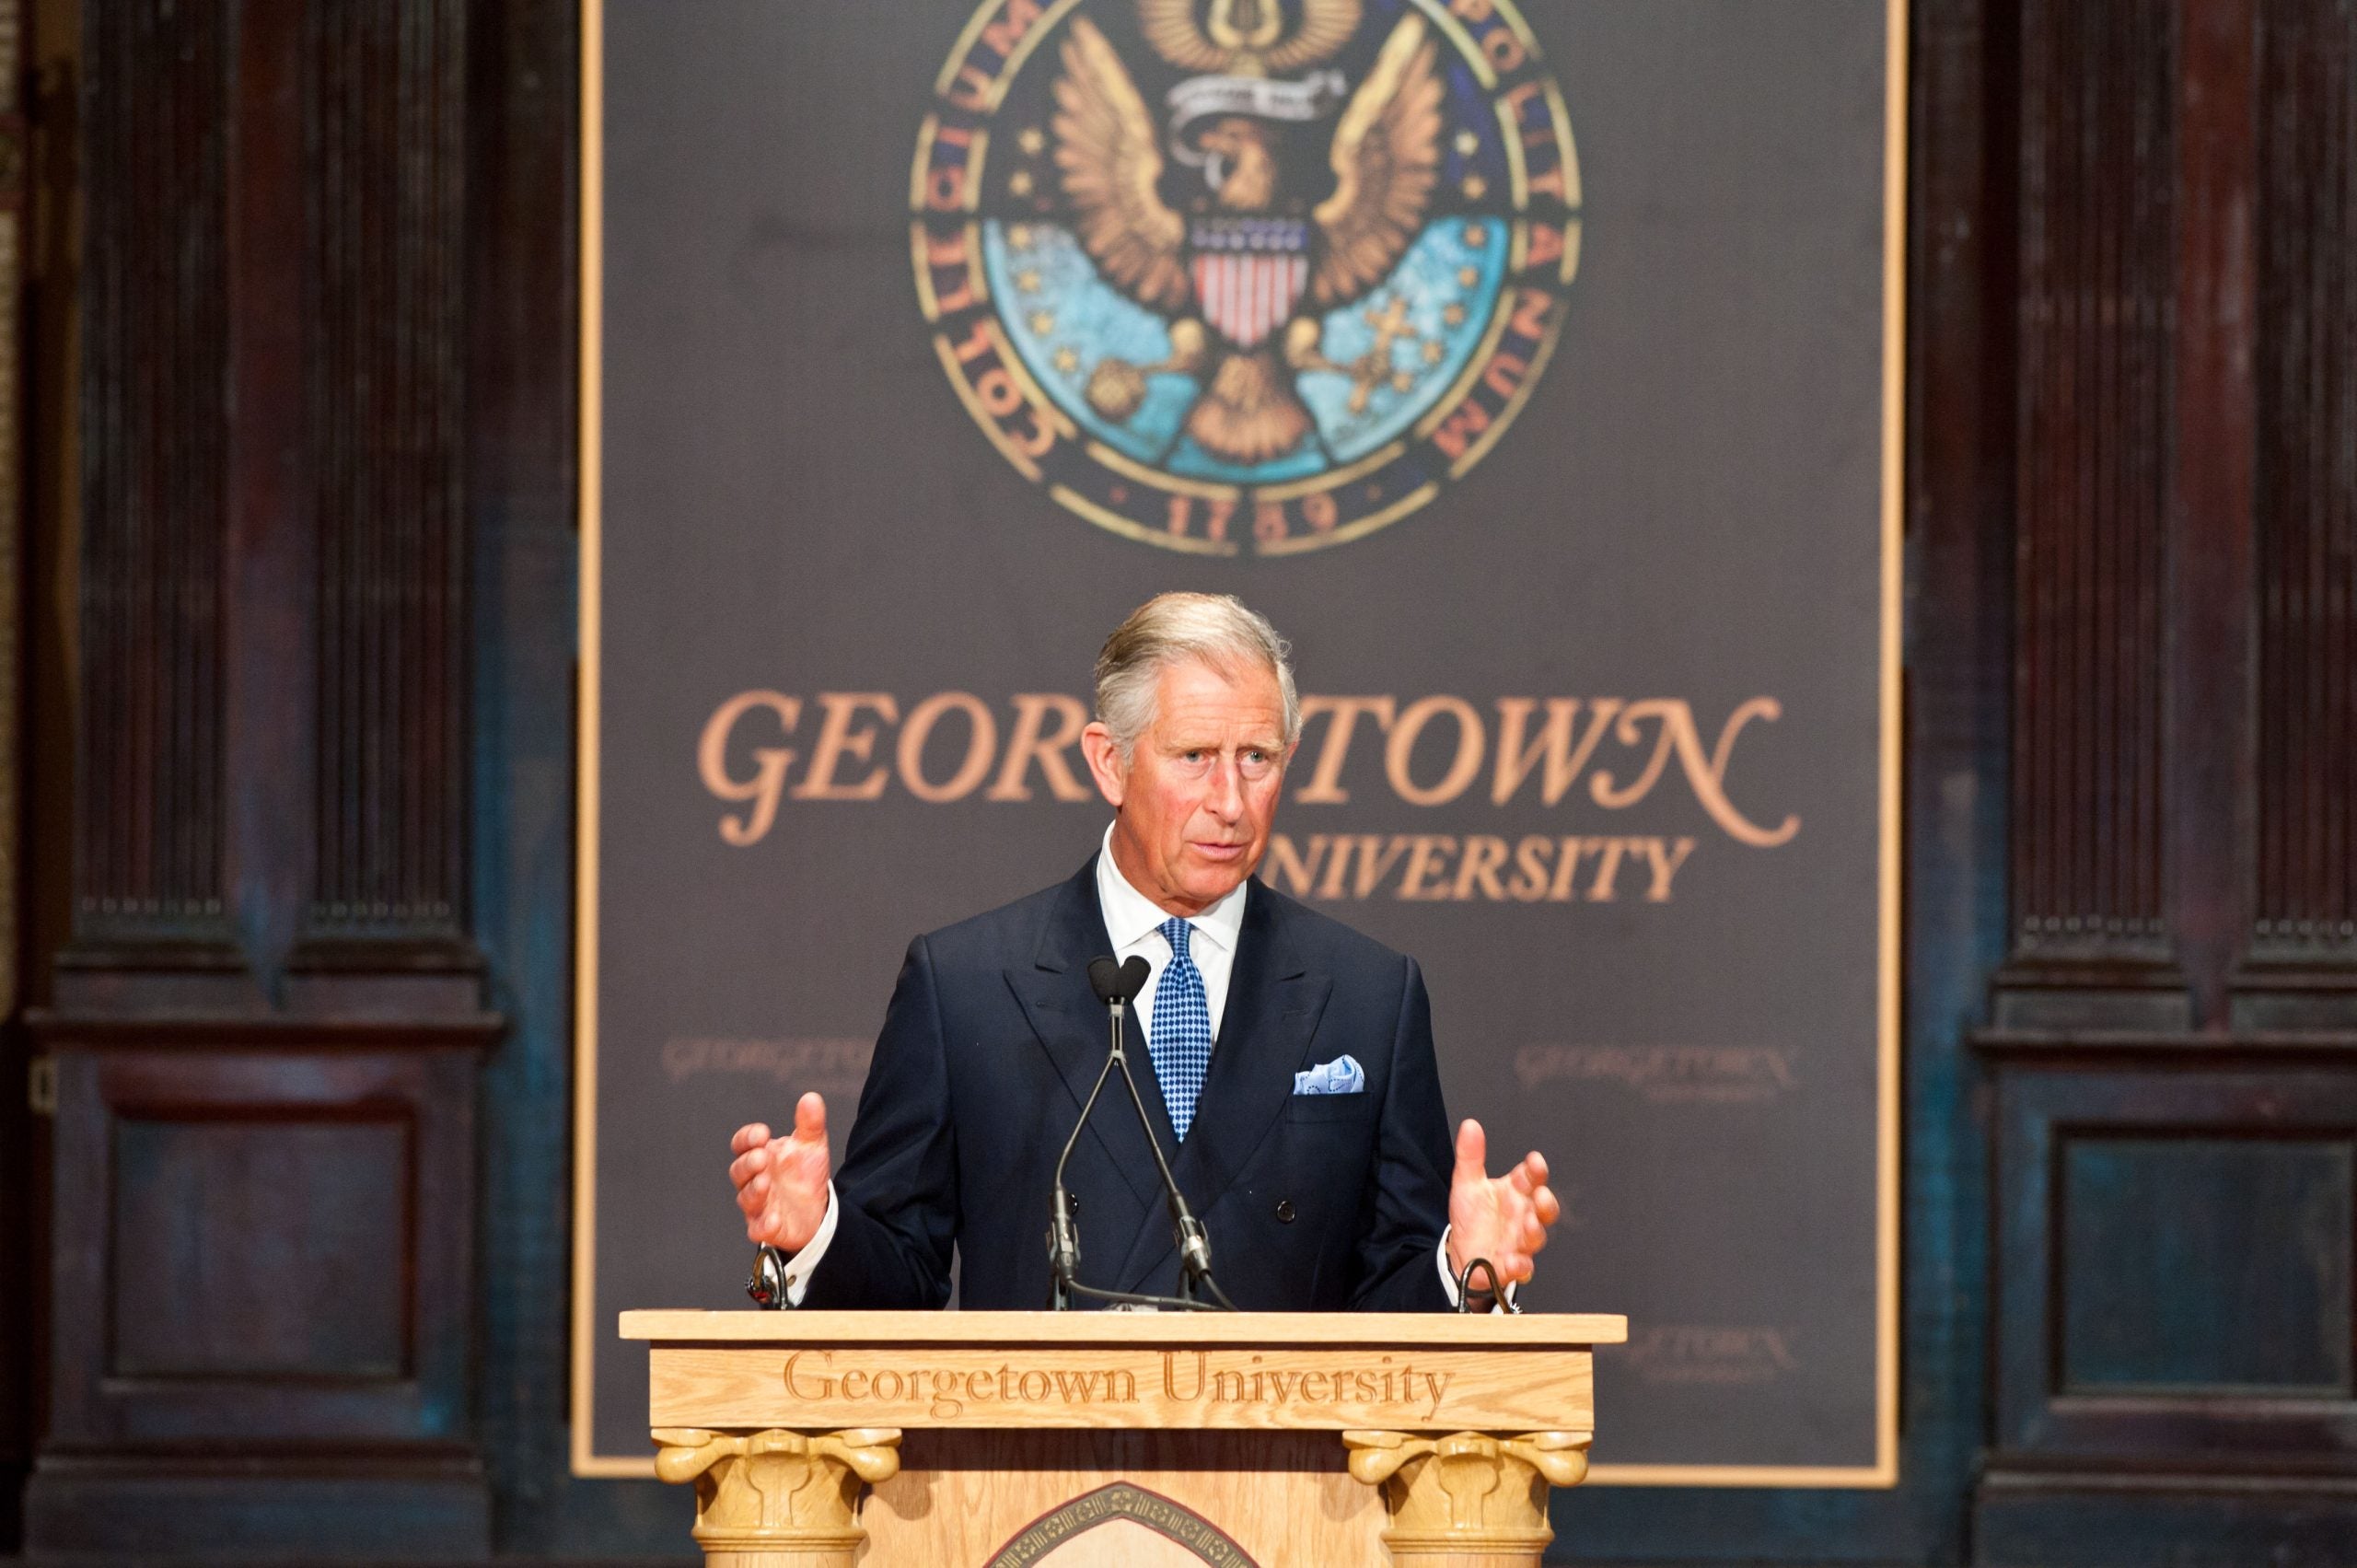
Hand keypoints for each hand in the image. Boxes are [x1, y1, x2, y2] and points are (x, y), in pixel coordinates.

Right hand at [730, 1092, 832, 1252]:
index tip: (762, 1133)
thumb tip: (811, 1097)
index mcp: (760, 1155)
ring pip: (745, 1198)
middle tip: (762, 1158)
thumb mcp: (812, 1146)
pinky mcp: (767, 1227)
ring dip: (753, 1191)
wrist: (818, 1209)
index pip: (742, 1144)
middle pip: (738, 1171)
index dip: (747, 1138)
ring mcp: (758, 1205)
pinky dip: (764, 1224)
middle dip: (748, 1163)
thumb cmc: (805, 1174)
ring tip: (765, 1182)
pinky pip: (758, 1229)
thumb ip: (810, 1124)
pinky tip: (775, 1218)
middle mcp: (754, 1179)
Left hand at [1445, 1118, 1559, 1292]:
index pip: (1531, 1177)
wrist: (1461, 1252)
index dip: (1536, 1169)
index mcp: (1515, 1192)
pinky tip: (1513, 1261)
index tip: (1534, 1161)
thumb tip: (1470, 1125)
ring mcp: (1520, 1241)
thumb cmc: (1472, 1217)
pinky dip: (1520, 1266)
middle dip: (1546, 1203)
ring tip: (1529, 1225)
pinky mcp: (1511, 1265)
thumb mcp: (1467, 1183)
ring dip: (1535, 1232)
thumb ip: (1471, 1155)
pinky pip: (1522, 1268)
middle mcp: (1522, 1215)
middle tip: (1540, 1196)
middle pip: (1544, 1208)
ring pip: (1536, 1238)